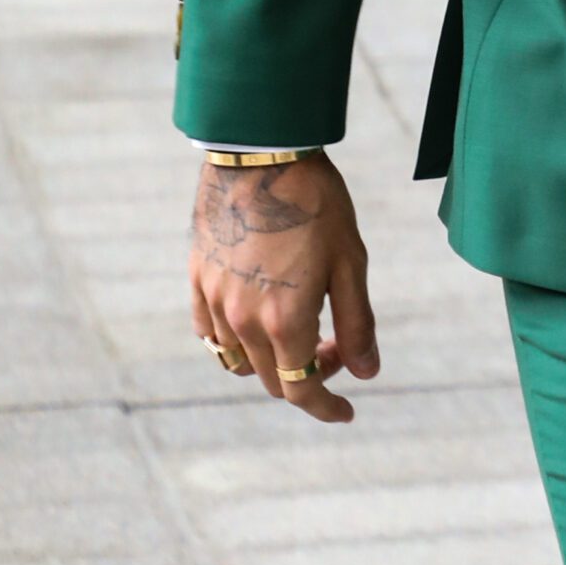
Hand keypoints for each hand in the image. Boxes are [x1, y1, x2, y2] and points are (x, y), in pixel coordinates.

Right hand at [188, 152, 377, 422]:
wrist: (263, 154)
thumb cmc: (317, 204)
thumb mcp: (350, 262)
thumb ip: (356, 323)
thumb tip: (367, 373)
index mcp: (284, 320)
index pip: (301, 390)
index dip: (326, 408)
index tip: (346, 410)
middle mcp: (243, 320)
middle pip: (272, 380)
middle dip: (308, 376)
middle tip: (335, 346)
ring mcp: (215, 301)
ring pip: (238, 361)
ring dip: (272, 360)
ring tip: (299, 327)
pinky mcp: (197, 280)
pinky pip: (210, 333)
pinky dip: (233, 342)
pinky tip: (256, 320)